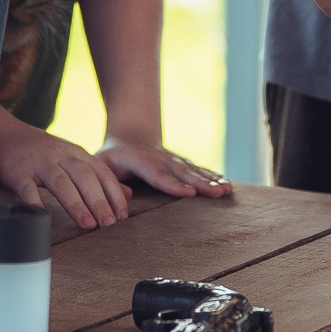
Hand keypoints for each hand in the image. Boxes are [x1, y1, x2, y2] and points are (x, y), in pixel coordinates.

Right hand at [0, 107, 130, 229]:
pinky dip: (35, 202)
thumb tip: (128, 196)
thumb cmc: (40, 151)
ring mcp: (38, 162)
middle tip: (109, 224)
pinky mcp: (17, 171)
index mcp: (76, 153)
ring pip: (60, 182)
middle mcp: (60, 155)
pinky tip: (43, 218)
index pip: (101, 173)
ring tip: (88, 225)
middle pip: (84, 177)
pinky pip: (26, 188)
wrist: (2, 132)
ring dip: (76, 204)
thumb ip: (99, 176)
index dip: (114, 194)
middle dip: (99, 200)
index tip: (122, 217)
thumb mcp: (72, 158)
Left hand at [98, 137, 231, 198]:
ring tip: (227, 190)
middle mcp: (162, 159)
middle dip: (201, 183)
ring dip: (212, 180)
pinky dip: (215, 177)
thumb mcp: (102, 164)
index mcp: (141, 160)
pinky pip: (201, 170)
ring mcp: (175, 160)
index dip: (173, 184)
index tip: (188, 193)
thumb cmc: (113, 157)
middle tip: (217, 193)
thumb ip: (108, 179)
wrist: (131, 135)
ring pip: (195, 170)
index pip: (158, 174)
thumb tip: (124, 196)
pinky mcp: (184, 163)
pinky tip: (228, 186)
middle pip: (183, 172)